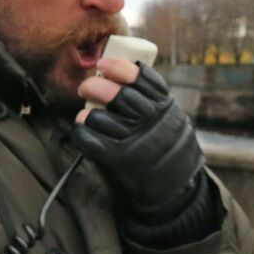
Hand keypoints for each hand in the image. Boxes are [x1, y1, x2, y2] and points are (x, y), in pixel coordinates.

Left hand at [71, 61, 205, 223]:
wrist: (172, 190)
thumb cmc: (163, 145)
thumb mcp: (168, 118)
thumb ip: (149, 97)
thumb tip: (117, 68)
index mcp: (165, 107)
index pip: (144, 79)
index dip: (121, 68)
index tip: (105, 63)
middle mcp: (152, 123)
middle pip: (118, 96)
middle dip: (96, 86)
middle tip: (86, 87)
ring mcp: (136, 142)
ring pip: (99, 117)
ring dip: (87, 113)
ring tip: (87, 115)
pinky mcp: (119, 160)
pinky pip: (88, 139)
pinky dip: (80, 131)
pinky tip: (83, 130)